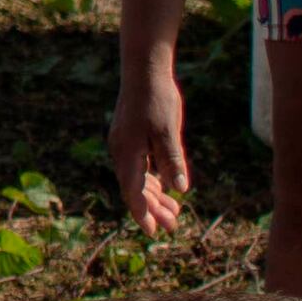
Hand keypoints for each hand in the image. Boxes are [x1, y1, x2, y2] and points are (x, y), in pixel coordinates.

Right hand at [111, 66, 190, 234]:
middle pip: (135, 189)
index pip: (133, 192)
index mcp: (127, 152)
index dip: (143, 214)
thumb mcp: (168, 130)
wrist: (144, 68)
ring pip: (138, 179)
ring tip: (175, 212)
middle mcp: (121, 151)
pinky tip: (166, 188)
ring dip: (155, 196)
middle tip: (173, 226)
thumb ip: (172, 160)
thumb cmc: (157, 98)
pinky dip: (152, 180)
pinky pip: (139, 167)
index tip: (155, 232)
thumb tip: (180, 189)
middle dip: (153, 209)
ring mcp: (125, 144)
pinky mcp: (131, 137)